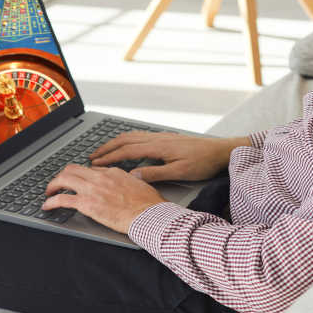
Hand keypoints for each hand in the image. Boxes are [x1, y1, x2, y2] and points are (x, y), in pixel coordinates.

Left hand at [43, 164, 166, 233]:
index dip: (82, 176)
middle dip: (62, 175)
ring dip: (53, 185)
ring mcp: (93, 189)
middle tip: (58, 183)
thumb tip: (134, 179)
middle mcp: (100, 177)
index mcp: (113, 172)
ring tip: (48, 192)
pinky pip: (62, 199)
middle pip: (73, 169)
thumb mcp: (141, 184)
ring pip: (64, 179)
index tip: (78, 182)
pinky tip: (47, 206)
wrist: (148, 215)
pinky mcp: (87, 204)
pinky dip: (51, 201)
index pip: (91, 169)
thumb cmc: (148, 204)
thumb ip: (133, 180)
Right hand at [90, 132, 247, 181]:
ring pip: (132, 136)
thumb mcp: (179, 172)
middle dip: (106, 148)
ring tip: (103, 151)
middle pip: (125, 140)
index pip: (127, 151)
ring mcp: (161, 136)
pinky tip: (126, 146)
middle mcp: (157, 138)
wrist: (220, 151)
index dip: (109, 158)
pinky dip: (127, 140)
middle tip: (91, 157)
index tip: (95, 164)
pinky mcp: (166, 138)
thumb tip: (134, 176)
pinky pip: (140, 136)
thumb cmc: (203, 162)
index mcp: (158, 147)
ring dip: (115, 143)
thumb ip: (155, 174)